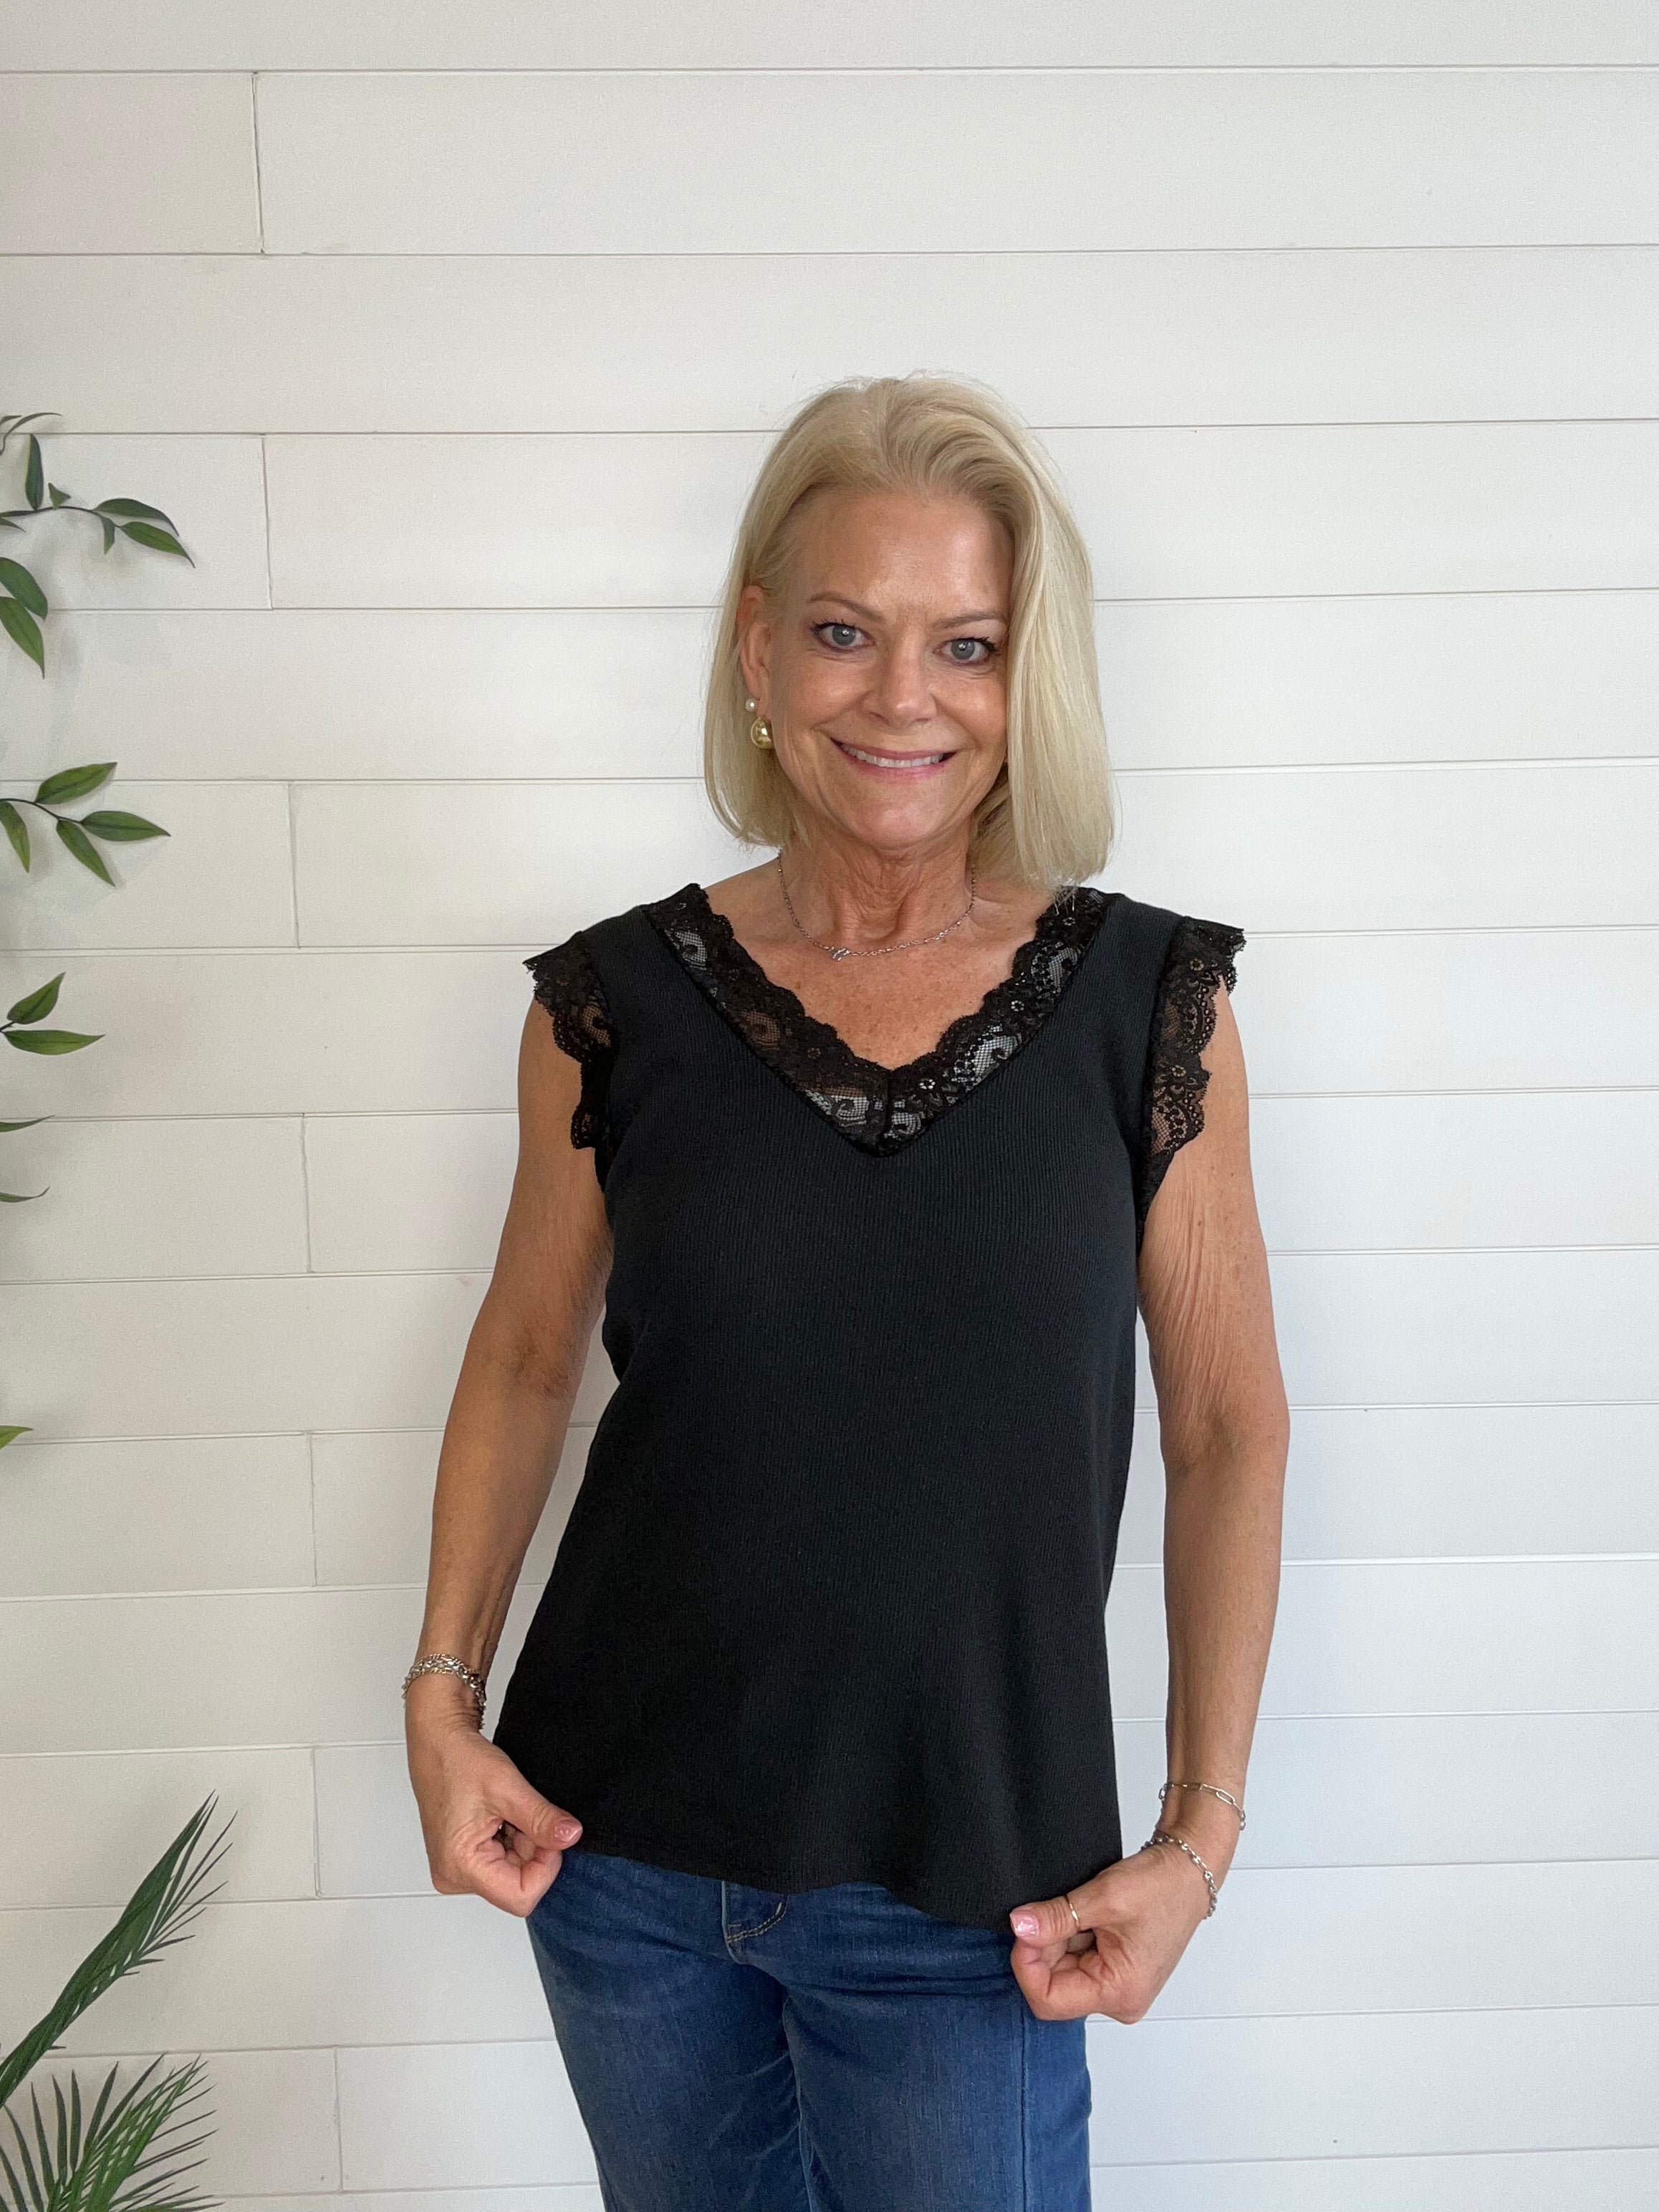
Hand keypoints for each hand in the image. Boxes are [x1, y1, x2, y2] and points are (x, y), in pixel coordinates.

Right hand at [405, 1676, 582, 1917]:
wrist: (438, 1743)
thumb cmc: (458, 1761)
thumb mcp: (508, 1788)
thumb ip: (542, 1818)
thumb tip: (571, 1837)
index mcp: (461, 1867)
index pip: (521, 1896)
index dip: (545, 1867)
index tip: (550, 1833)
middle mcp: (455, 1876)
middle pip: (518, 1884)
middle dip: (533, 1850)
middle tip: (525, 1814)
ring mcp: (458, 1869)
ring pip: (513, 1873)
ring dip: (522, 1842)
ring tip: (510, 1811)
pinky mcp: (463, 1859)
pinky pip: (502, 1862)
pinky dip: (512, 1839)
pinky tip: (503, 1815)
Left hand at [1006, 1836, 1214, 2021]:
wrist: (1188, 1871)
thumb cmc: (1163, 1887)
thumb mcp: (1102, 1897)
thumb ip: (1056, 1917)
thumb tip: (1019, 1926)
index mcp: (1119, 1993)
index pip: (1048, 1999)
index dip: (1027, 1963)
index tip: (1024, 1928)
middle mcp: (1120, 2000)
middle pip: (1053, 1985)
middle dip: (1044, 1946)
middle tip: (1053, 1909)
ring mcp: (1117, 1987)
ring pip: (1062, 1971)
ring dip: (1059, 1939)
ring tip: (1081, 1909)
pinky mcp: (1115, 1972)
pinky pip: (1077, 1961)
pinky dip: (1071, 1937)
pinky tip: (1086, 1916)